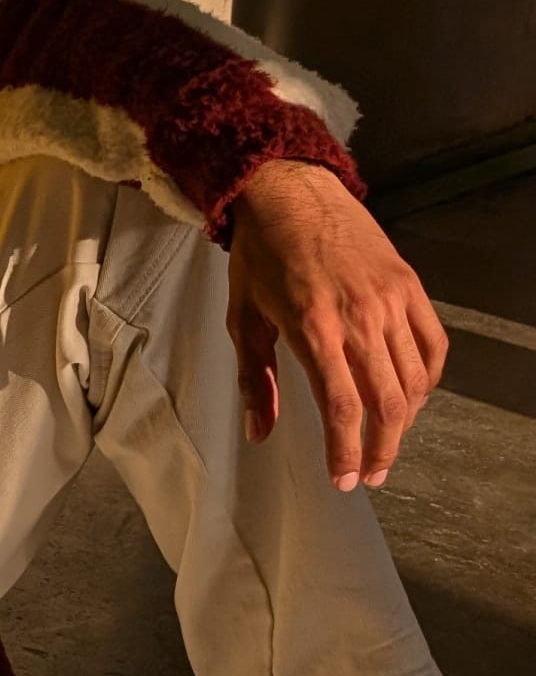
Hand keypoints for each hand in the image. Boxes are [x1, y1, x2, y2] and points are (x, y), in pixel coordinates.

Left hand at [228, 160, 447, 489]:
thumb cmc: (260, 257)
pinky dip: (426, 381)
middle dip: (381, 450)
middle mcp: (359, 317)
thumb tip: (260, 432)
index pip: (342, 407)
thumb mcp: (242, 318)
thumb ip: (255, 378)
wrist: (290, 194)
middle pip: (386, 404)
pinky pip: (432, 346)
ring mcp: (390, 300)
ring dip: (403, 422)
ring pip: (414, 380)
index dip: (347, 453)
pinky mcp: (409, 286)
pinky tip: (410, 398)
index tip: (345, 481)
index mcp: (313, 327)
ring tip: (385, 443)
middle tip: (371, 475)